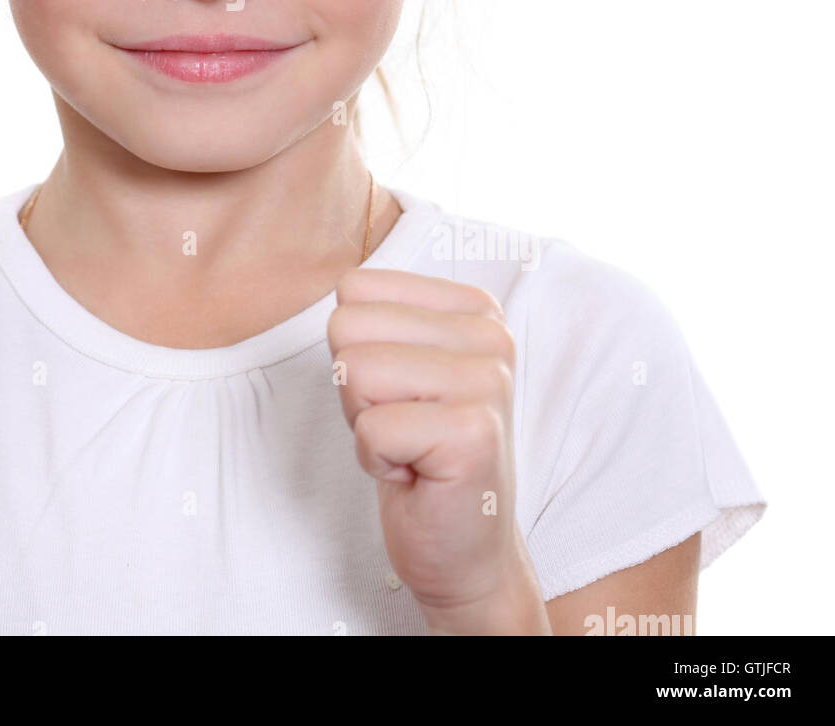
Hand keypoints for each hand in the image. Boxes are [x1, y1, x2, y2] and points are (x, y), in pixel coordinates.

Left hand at [327, 266, 545, 631]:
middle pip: (347, 325)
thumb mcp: (397, 363)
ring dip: (365, 422)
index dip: (355, 348)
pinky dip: (377, 460)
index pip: (355, 288)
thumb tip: (343, 284)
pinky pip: (371, 428)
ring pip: (355, 371)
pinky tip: (417, 474)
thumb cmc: (418, 451)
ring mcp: (488, 382)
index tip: (396, 391)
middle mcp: (491, 334)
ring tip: (408, 445)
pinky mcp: (473, 433)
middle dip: (355, 386)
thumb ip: (377, 317)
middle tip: (400, 424)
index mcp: (473, 307)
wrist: (464, 550)